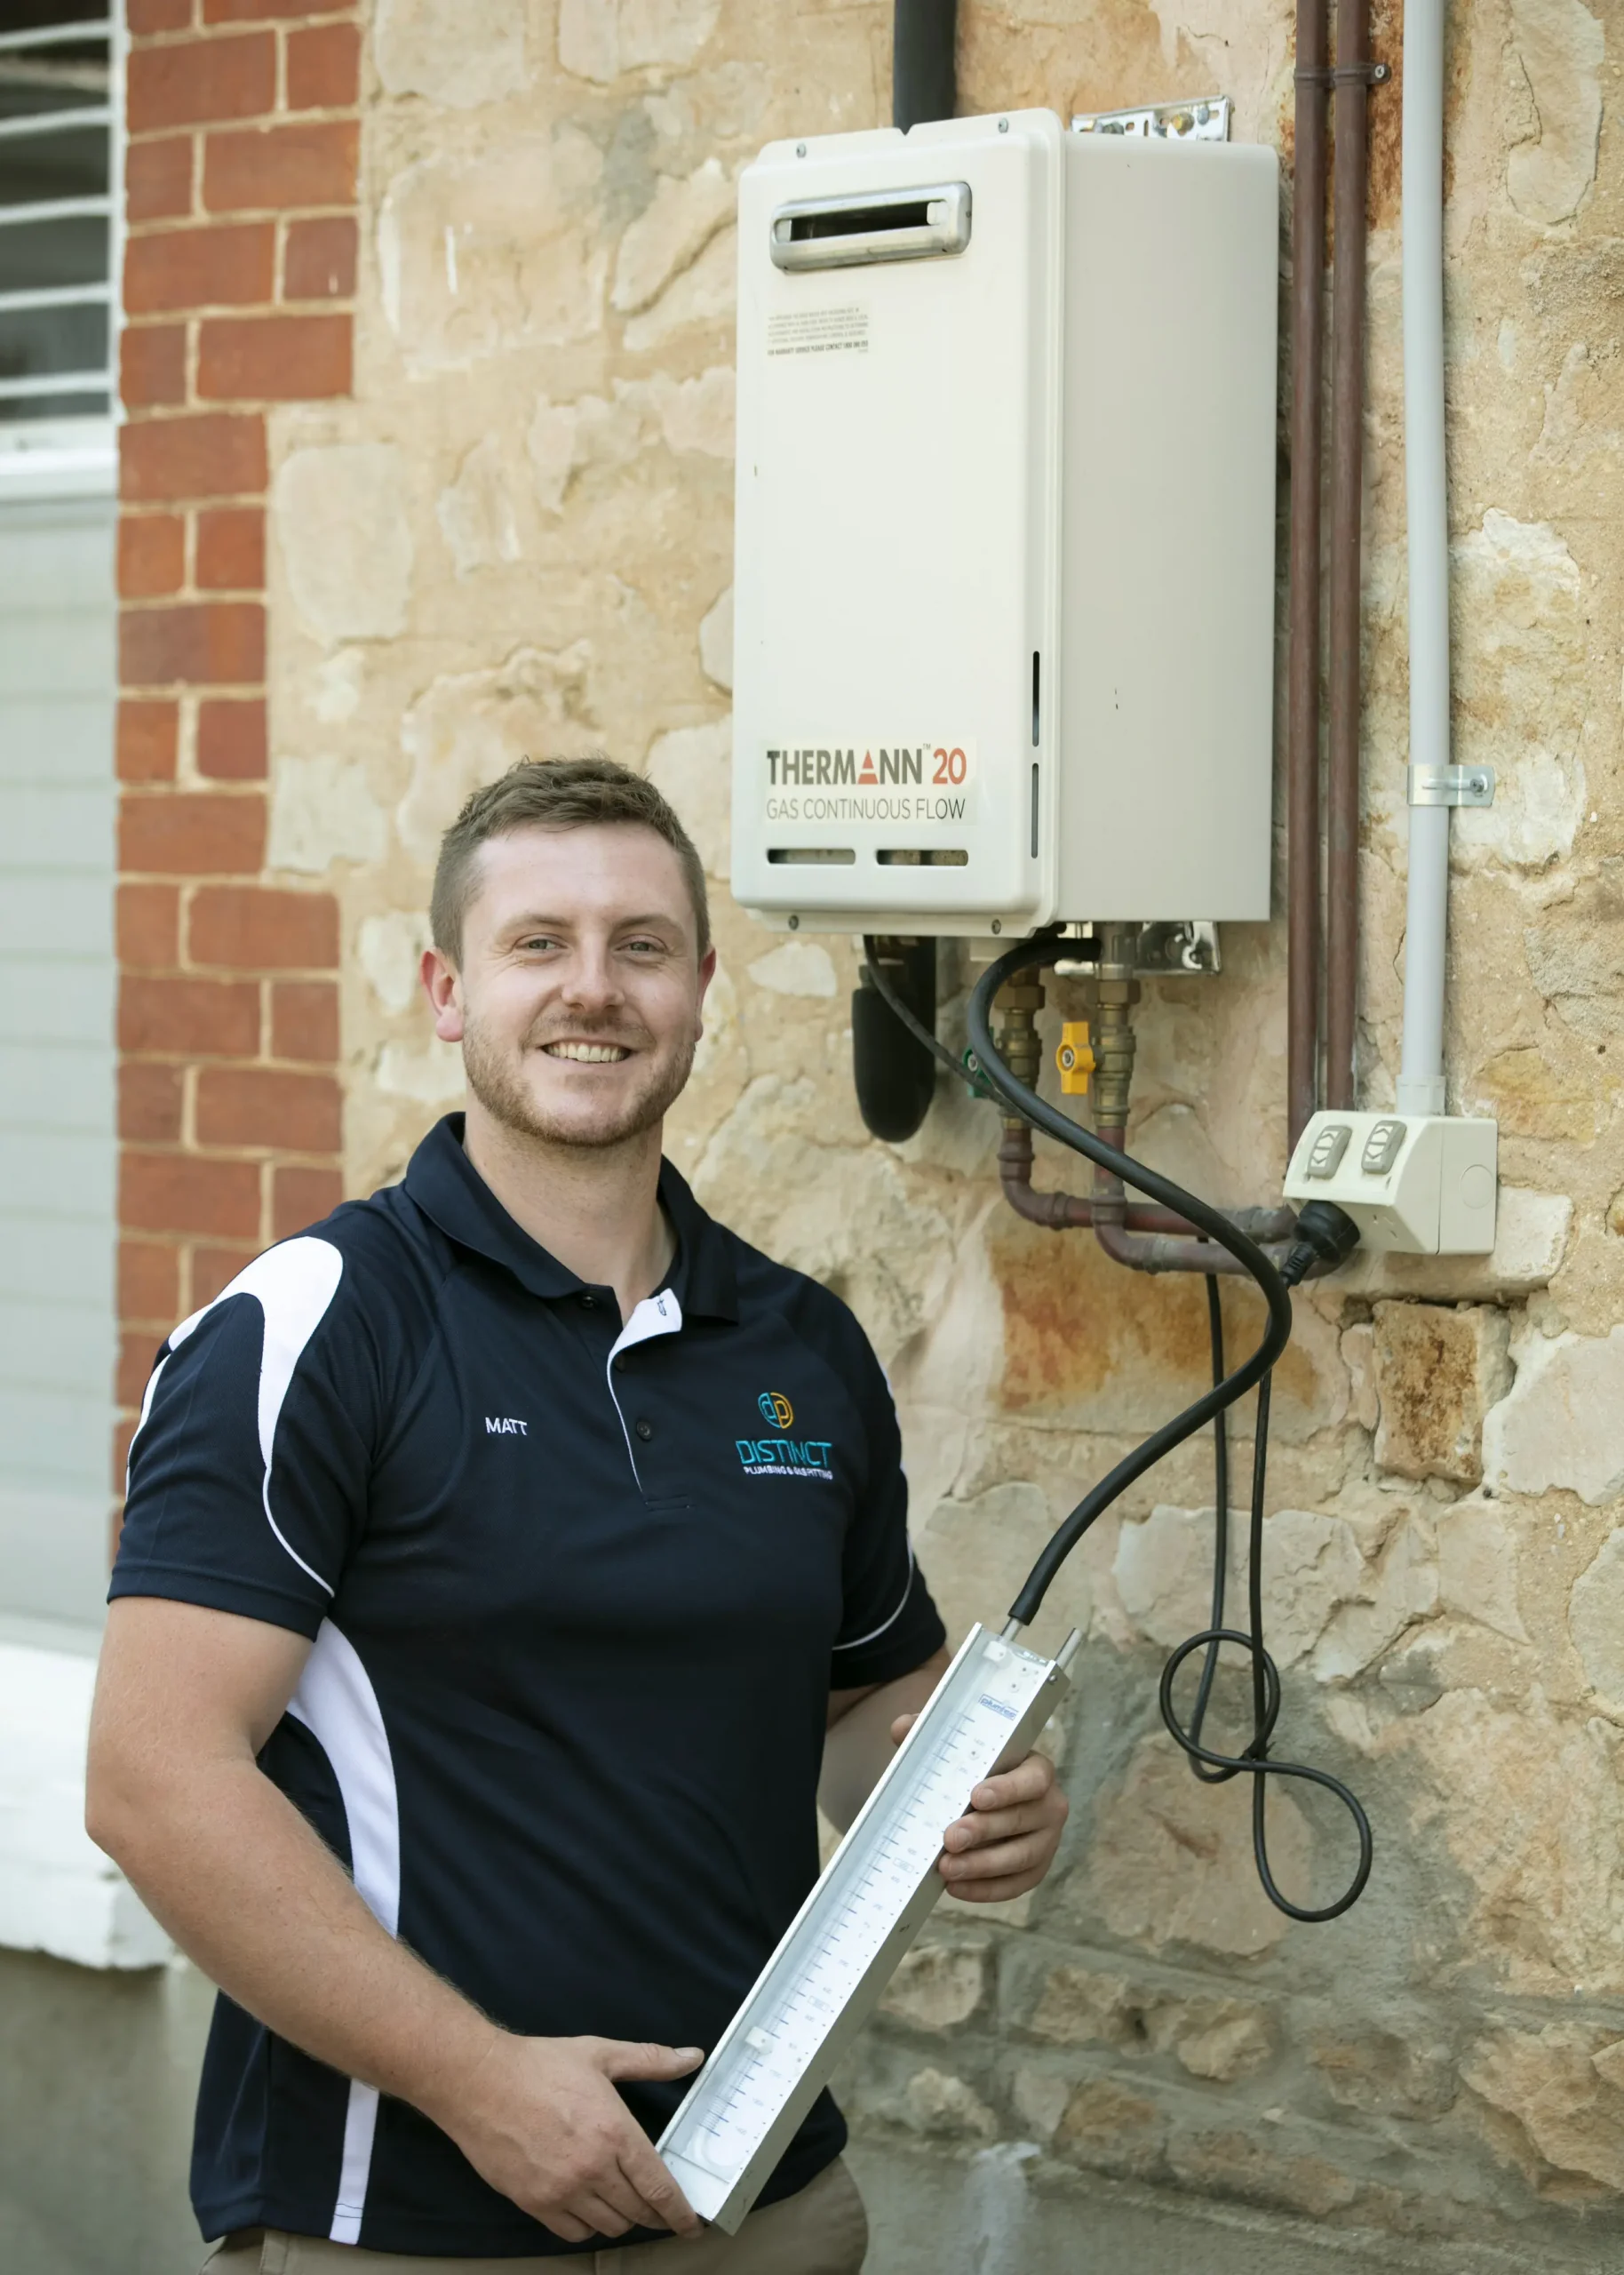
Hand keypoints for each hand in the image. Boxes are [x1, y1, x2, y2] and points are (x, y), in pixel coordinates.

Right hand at [431, 2030, 703, 2243]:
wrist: (479, 2081)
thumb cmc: (539, 2065)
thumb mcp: (600, 2054)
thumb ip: (650, 2059)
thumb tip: (692, 2057)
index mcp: (614, 2132)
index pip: (657, 2186)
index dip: (679, 2212)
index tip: (691, 2225)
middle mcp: (592, 2168)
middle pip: (636, 2211)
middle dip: (654, 2215)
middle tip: (659, 2210)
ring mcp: (562, 2190)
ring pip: (607, 2226)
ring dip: (622, 2219)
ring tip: (623, 2204)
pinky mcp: (534, 2203)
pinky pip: (573, 2233)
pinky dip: (587, 2226)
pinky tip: (589, 2208)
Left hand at [891, 1714, 1068, 1903]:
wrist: (987, 1800)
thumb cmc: (975, 1771)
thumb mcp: (957, 1749)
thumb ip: (931, 1734)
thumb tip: (901, 1727)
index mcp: (1036, 1770)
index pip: (1033, 1778)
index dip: (1008, 1788)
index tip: (975, 1797)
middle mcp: (1049, 1805)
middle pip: (1022, 1820)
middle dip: (984, 1831)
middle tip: (950, 1838)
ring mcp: (1046, 1841)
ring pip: (1021, 1857)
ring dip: (983, 1866)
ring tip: (947, 1868)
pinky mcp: (1036, 1870)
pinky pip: (1015, 1885)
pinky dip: (986, 1889)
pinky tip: (956, 1888)